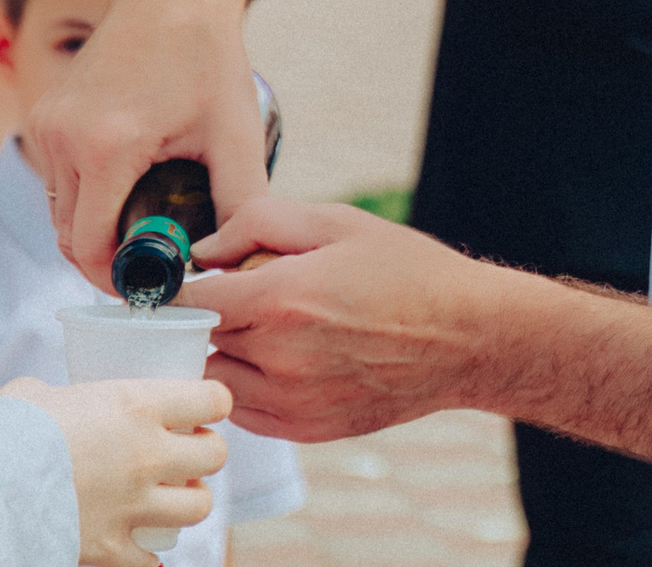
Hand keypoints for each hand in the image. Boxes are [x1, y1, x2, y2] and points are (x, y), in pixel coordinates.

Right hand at [0, 376, 228, 566]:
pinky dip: (148, 557)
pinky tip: (137, 547)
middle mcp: (148, 455)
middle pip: (216, 456)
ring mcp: (134, 504)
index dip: (213, 403)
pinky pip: (151, 561)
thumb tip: (50, 401)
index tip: (201, 408)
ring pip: (198, 508)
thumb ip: (61, 396)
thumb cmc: (3, 431)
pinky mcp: (111, 547)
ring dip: (189, 502)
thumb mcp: (36, 394)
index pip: (214, 400)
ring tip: (171, 497)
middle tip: (186, 453)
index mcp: (137, 405)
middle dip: (205, 454)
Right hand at [27, 0, 268, 288]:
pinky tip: (124, 196)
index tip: (156, 287)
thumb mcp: (238, 134)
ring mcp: (44, 122)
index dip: (120, 280)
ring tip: (145, 232)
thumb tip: (236, 265)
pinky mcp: (41, 113)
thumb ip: (243, 203)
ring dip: (93, 231)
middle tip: (156, 269)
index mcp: (106, 146)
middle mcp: (61, 136)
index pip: (91, 248)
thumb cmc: (210, 59)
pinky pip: (54, 180)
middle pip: (68, 237)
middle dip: (108, 262)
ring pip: (58, 211)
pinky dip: (82, 200)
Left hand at [181, 196, 502, 441]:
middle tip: (255, 294)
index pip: (189, 300)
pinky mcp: (307, 430)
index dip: (185, 285)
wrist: (467, 337)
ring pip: (219, 380)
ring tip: (274, 328)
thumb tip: (204, 249)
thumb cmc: (408, 272)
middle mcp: (279, 359)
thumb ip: (259, 223)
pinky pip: (247, 410)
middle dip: (218, 314)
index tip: (197, 278)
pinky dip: (252, 385)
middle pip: (203, 339)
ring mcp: (293, 402)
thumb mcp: (337, 222)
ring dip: (231, 353)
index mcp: (281, 300)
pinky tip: (290, 359)